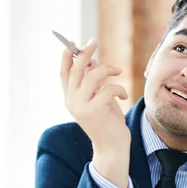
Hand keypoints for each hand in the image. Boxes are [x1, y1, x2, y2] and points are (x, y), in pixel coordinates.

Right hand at [60, 38, 130, 187]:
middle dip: (85, 52)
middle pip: (76, 70)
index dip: (66, 57)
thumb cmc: (107, 122)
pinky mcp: (94, 112)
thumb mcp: (99, 97)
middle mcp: (72, 102)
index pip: (64, 73)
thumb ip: (93, 81)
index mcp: (70, 98)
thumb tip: (92, 60)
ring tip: (118, 71)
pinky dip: (118, 88)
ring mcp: (81, 107)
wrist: (112, 147)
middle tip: (94, 41)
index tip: (71, 42)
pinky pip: (107, 89)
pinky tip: (123, 96)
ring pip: (92, 77)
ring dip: (108, 69)